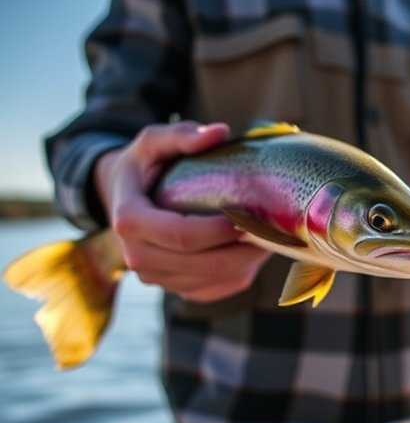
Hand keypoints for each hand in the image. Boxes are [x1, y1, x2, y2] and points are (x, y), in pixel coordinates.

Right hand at [94, 121, 272, 301]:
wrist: (121, 198)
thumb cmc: (142, 166)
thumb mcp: (152, 142)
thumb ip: (181, 135)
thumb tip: (220, 132)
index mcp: (129, 222)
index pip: (182, 235)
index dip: (221, 229)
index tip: (248, 212)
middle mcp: (138, 258)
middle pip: (205, 264)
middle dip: (245, 248)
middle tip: (273, 227)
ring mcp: (158, 279)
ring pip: (215, 280)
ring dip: (248, 261)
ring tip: (269, 236)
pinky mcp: (177, 289)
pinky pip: (217, 290)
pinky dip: (242, 273)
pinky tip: (254, 251)